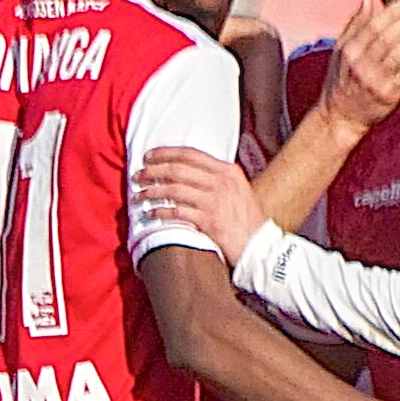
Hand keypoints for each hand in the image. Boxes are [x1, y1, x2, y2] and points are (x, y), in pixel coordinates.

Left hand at [133, 147, 272, 264]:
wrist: (261, 247)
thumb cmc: (248, 221)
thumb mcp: (238, 190)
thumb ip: (218, 179)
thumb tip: (188, 172)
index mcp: (228, 171)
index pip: (190, 153)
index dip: (165, 153)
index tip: (149, 156)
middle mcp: (222, 181)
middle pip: (178, 169)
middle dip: (153, 171)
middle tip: (138, 175)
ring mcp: (216, 201)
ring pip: (174, 189)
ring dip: (152, 191)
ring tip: (139, 195)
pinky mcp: (210, 221)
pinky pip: (177, 212)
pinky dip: (160, 212)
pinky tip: (150, 214)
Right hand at [317, 0, 399, 135]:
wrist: (341, 117)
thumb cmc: (342, 81)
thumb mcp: (340, 50)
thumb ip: (355, 25)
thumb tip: (367, 1)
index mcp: (349, 51)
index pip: (373, 26)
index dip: (392, 12)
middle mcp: (361, 65)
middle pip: (387, 38)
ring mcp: (375, 81)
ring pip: (398, 54)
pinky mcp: (388, 95)